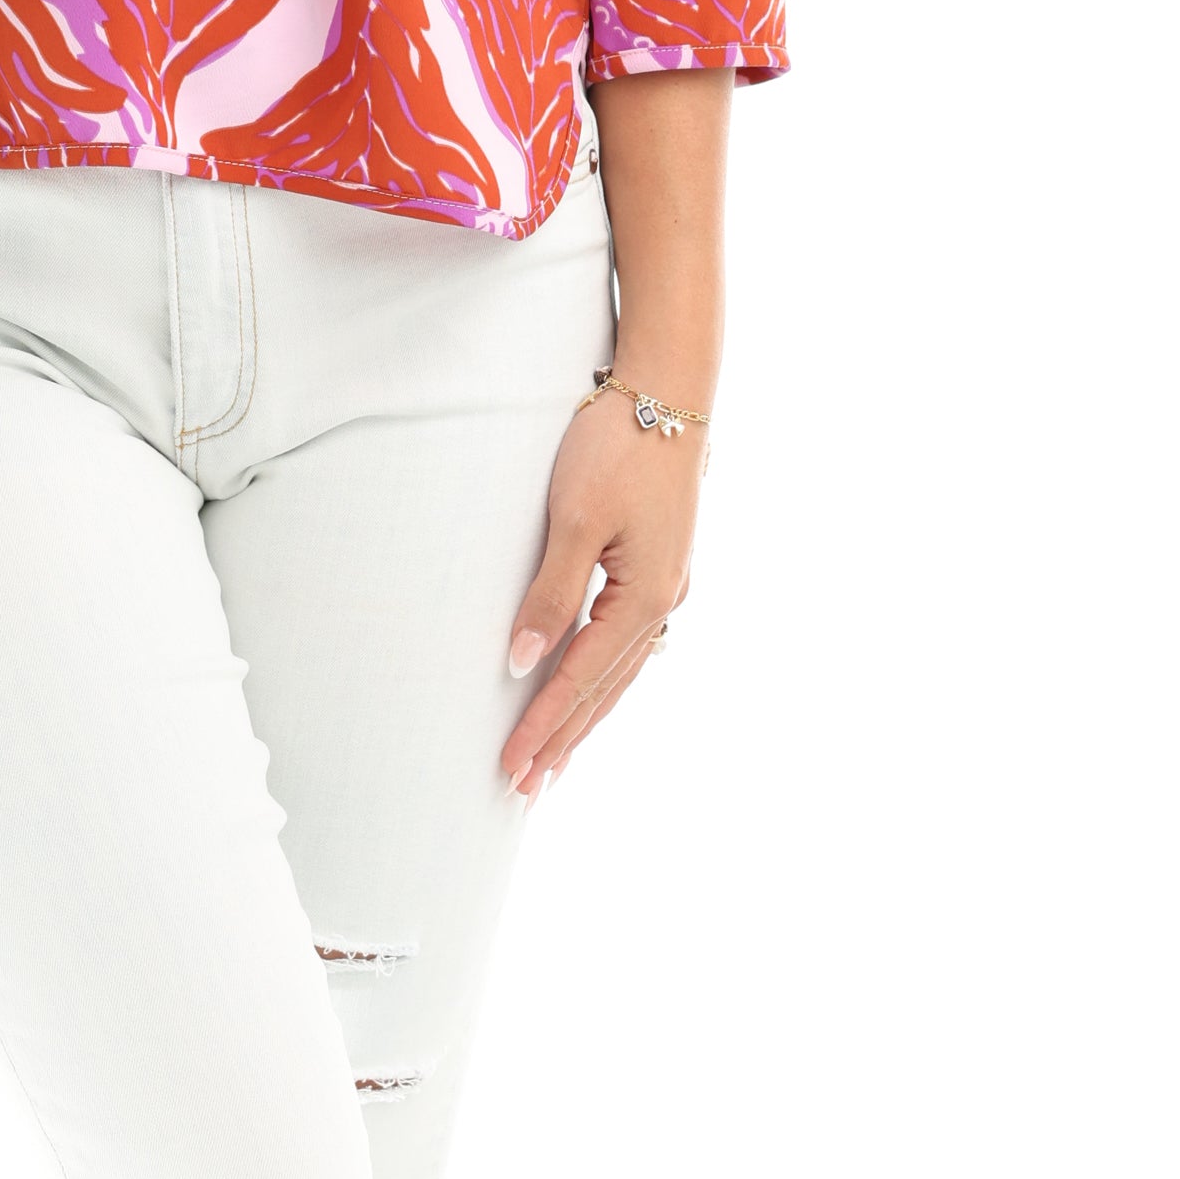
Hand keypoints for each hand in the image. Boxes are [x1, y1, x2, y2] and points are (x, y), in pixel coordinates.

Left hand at [499, 398, 703, 798]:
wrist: (669, 390)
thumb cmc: (618, 446)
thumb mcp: (574, 519)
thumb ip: (551, 595)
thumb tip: (522, 662)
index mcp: (645, 598)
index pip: (581, 679)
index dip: (542, 725)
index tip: (510, 767)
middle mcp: (664, 602)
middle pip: (606, 689)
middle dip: (564, 738)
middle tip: (526, 788)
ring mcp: (667, 585)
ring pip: (620, 670)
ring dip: (585, 715)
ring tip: (555, 758)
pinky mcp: (660, 565)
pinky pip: (628, 641)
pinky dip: (603, 676)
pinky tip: (591, 689)